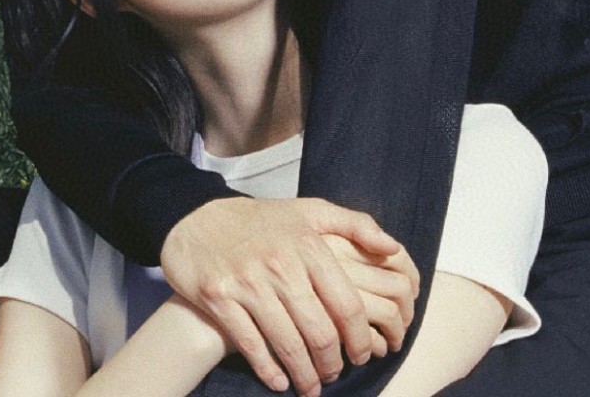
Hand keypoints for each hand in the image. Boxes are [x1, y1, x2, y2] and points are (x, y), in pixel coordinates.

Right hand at [159, 197, 413, 396]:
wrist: (196, 220)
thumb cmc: (261, 221)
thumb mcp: (308, 211)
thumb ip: (355, 224)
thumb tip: (394, 248)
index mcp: (307, 244)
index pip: (348, 304)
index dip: (360, 339)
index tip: (362, 354)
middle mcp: (279, 264)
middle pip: (320, 332)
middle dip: (332, 363)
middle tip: (334, 373)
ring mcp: (248, 282)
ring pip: (288, 345)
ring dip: (305, 375)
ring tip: (311, 386)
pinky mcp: (220, 298)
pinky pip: (252, 346)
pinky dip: (270, 371)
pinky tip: (280, 381)